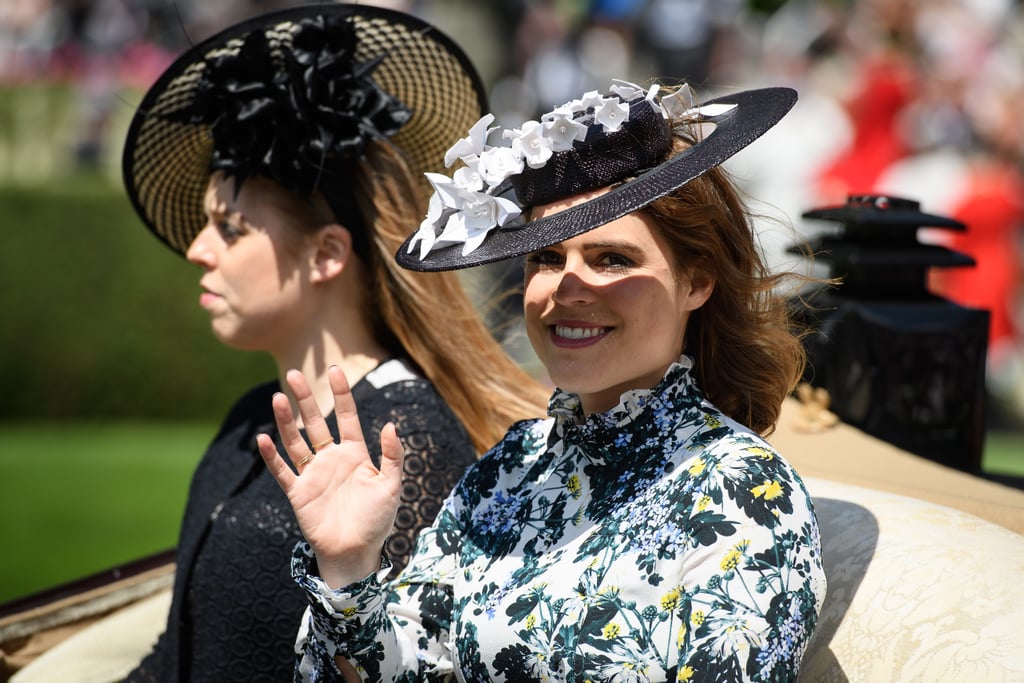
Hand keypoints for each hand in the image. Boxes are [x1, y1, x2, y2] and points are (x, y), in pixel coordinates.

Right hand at [257, 366, 404, 588]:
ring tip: (278, 398)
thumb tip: (390, 425)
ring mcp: (313, 474)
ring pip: (296, 442)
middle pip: (316, 423)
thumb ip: (393, 456)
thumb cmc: (377, 519)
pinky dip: (272, 457)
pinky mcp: (298, 492)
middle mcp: (332, 458)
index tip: (333, 370)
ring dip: (286, 421)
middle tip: (293, 374)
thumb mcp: (391, 486)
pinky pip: (283, 471)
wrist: (357, 552)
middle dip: (305, 399)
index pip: (347, 416)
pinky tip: (263, 439)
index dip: (340, 394)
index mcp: (355, 453)